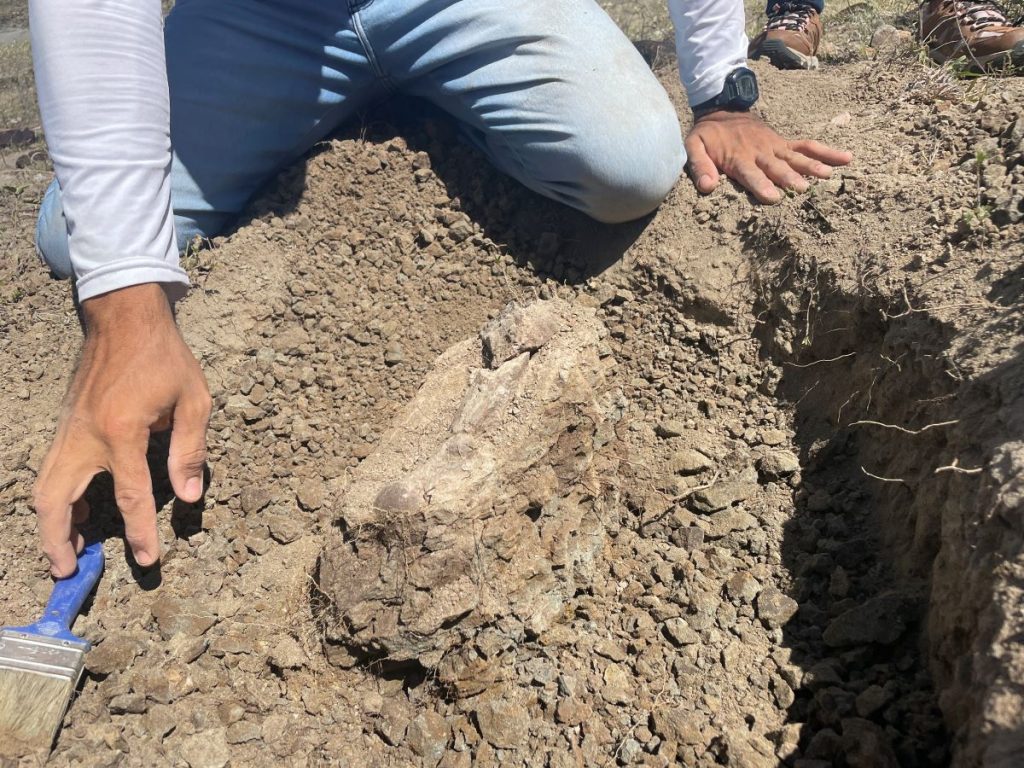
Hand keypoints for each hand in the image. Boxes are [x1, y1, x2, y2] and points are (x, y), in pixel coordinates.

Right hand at [33, 283, 211, 575]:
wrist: (123, 317)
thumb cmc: (164, 356)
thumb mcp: (193, 400)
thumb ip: (190, 450)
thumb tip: (188, 496)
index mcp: (122, 431)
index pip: (130, 496)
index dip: (139, 533)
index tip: (147, 560)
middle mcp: (85, 436)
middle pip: (56, 501)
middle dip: (58, 542)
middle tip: (69, 573)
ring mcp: (68, 430)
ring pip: (45, 488)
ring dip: (52, 524)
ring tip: (69, 552)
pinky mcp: (65, 425)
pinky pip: (52, 470)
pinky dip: (58, 498)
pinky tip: (78, 511)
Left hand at [685, 110, 851, 203]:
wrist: (722, 110)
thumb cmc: (707, 135)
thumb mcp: (693, 147)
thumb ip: (699, 166)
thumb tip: (707, 187)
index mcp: (738, 157)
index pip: (750, 174)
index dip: (761, 185)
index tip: (773, 197)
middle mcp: (760, 152)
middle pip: (776, 167)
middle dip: (789, 178)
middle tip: (803, 189)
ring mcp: (775, 147)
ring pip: (796, 157)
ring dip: (812, 166)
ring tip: (828, 176)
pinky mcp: (784, 144)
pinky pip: (807, 146)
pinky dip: (826, 152)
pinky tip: (846, 159)